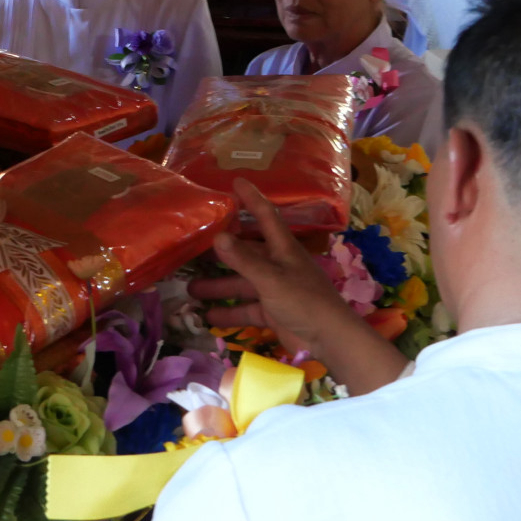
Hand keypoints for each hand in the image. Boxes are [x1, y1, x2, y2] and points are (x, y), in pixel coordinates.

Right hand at [189, 183, 361, 354]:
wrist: (329, 338)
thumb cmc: (304, 300)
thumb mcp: (271, 278)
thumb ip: (244, 260)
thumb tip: (218, 236)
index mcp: (283, 248)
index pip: (265, 216)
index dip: (252, 198)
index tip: (236, 182)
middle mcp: (278, 264)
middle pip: (246, 253)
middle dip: (221, 253)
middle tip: (193, 248)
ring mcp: (275, 288)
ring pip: (242, 283)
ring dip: (219, 286)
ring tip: (191, 290)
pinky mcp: (273, 311)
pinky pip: (246, 308)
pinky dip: (229, 313)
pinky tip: (208, 317)